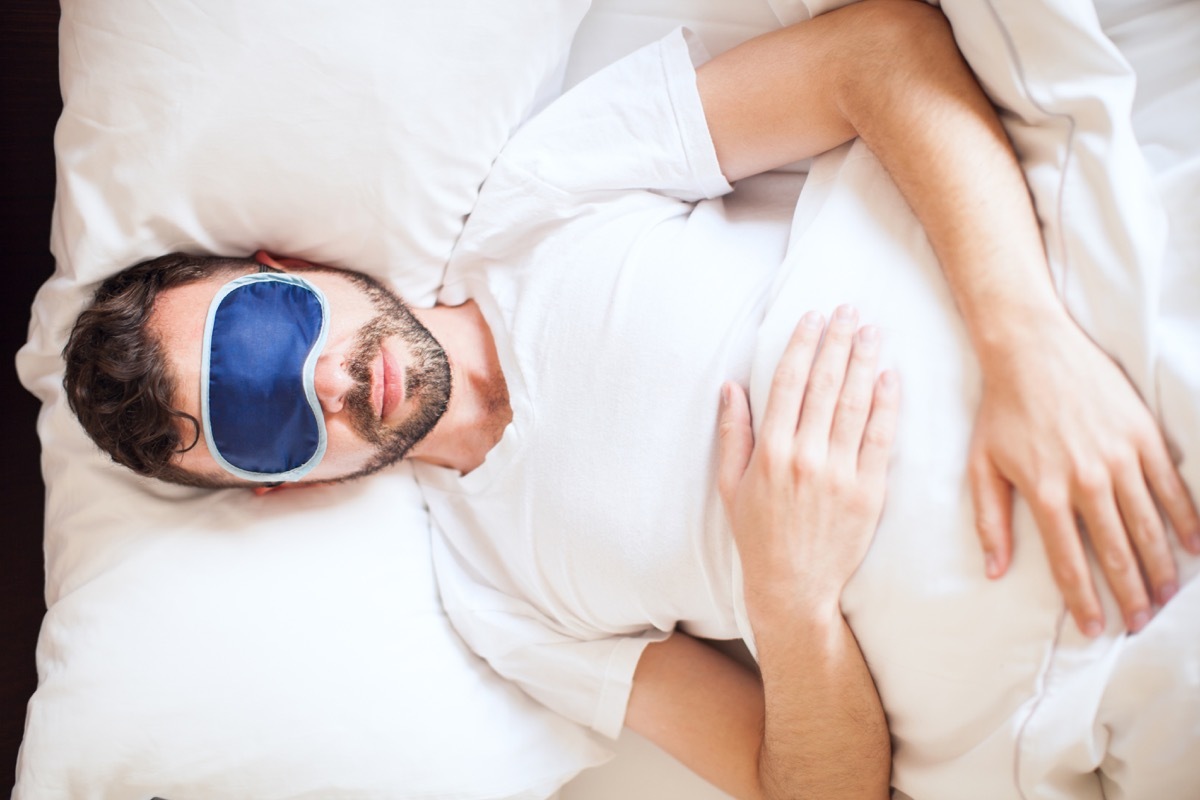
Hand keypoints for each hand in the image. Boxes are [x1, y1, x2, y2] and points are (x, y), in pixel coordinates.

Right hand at [717, 306, 899, 619]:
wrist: (793, 587)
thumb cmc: (757, 536)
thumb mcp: (730, 485)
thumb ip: (733, 434)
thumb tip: (731, 386)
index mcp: (770, 452)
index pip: (788, 383)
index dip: (802, 345)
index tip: (812, 317)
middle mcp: (804, 457)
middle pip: (825, 385)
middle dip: (837, 342)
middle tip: (849, 310)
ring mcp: (839, 474)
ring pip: (854, 404)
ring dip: (864, 362)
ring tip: (872, 331)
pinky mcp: (868, 492)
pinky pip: (879, 439)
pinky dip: (886, 405)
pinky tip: (890, 377)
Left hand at [971, 316, 1199, 635]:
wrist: (1030, 350)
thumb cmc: (1001, 411)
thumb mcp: (981, 466)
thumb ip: (989, 521)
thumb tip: (995, 570)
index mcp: (1046, 493)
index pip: (1070, 563)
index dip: (1086, 602)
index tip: (1097, 630)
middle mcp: (1087, 481)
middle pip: (1118, 553)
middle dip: (1131, 596)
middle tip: (1140, 624)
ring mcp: (1120, 458)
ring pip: (1150, 527)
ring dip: (1162, 568)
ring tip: (1167, 597)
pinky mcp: (1143, 436)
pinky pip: (1172, 487)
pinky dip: (1187, 520)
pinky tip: (1195, 547)